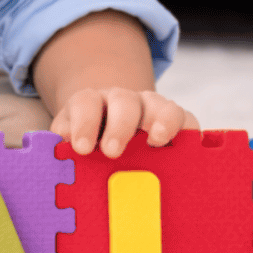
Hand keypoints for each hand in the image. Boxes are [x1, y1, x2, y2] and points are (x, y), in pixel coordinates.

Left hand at [49, 86, 198, 158]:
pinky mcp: (177, 121)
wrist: (114, 135)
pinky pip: (187, 119)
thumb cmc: (90, 144)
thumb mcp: (72, 142)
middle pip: (123, 101)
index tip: (80, 149)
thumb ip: (66, 142)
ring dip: (160, 120)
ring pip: (159, 104)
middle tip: (111, 151)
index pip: (86, 102)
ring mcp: (152, 107)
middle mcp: (123, 101)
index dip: (83, 122)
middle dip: (118, 125)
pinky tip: (186, 146)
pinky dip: (187, 130)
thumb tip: (64, 145)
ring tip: (156, 140)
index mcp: (92, 103)